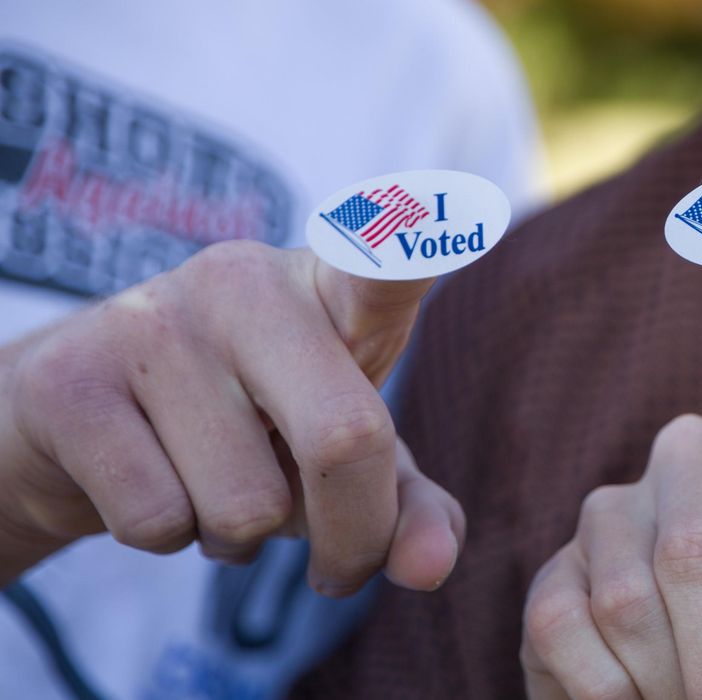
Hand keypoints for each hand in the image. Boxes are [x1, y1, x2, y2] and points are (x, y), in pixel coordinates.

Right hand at [0, 240, 463, 595]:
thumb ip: (404, 506)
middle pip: (343, 440)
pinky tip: (155, 484)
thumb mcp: (340, 458)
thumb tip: (430, 567)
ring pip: (245, 505)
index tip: (475, 209)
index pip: (384, 260)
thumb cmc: (246, 427)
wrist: (82, 418)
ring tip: (215, 484)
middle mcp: (245, 282)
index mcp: (330, 288)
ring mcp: (154, 320)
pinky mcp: (70, 379)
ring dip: (241, 537)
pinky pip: (158, 521)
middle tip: (341, 566)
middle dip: (353, 537)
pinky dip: (168, 537)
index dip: (420, 244)